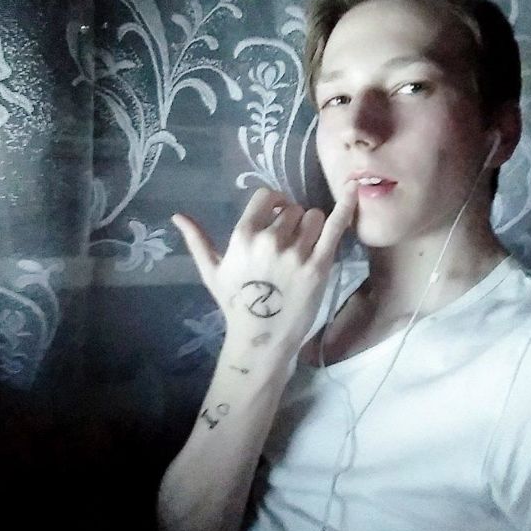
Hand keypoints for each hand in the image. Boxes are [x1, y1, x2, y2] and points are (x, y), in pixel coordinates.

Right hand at [172, 183, 356, 354]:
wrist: (261, 339)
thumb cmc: (236, 304)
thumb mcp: (212, 272)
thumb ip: (197, 240)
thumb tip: (177, 215)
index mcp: (244, 236)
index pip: (267, 196)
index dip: (274, 203)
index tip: (277, 215)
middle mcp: (270, 240)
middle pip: (293, 208)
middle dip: (293, 221)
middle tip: (291, 242)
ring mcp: (296, 253)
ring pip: (314, 216)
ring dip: (313, 226)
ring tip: (306, 246)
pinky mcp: (319, 265)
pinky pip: (335, 227)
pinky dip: (345, 207)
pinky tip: (353, 191)